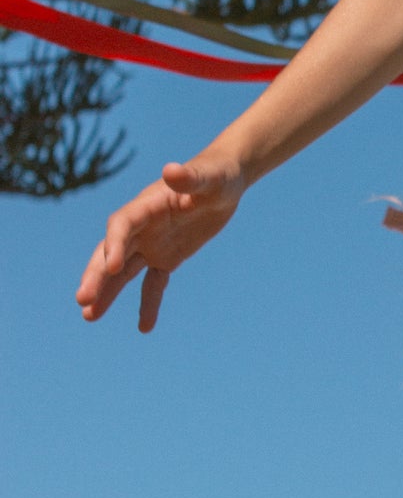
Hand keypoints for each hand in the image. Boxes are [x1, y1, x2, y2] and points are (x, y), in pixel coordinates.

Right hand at [75, 152, 245, 330]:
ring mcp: (152, 243)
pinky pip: (153, 283)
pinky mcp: (167, 257)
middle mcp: (142, 226)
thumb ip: (190, 178)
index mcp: (147, 205)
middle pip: (112, 252)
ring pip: (124, 272)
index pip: (122, 226)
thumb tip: (170, 171)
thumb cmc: (217, 174)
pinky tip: (145, 327)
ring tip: (89, 316)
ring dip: (107, 292)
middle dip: (97, 276)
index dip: (114, 244)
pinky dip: (149, 303)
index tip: (111, 267)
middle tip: (82, 300)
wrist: (225, 181)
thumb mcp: (210, 177)